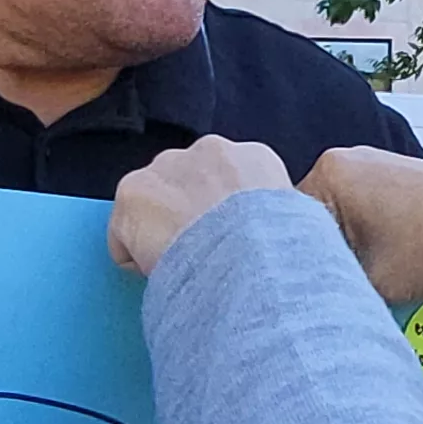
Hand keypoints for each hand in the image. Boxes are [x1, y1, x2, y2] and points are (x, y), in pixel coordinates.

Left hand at [109, 137, 298, 276]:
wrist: (250, 259)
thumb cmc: (280, 255)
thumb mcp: (298, 228)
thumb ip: (272, 220)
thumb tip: (270, 240)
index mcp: (254, 158)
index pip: (226, 180)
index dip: (221, 215)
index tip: (223, 241)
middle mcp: (208, 150)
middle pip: (183, 184)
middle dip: (185, 214)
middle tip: (198, 254)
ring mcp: (166, 168)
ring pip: (152, 207)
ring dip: (159, 232)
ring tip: (179, 265)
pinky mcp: (132, 193)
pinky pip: (124, 237)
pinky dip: (135, 258)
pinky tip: (160, 272)